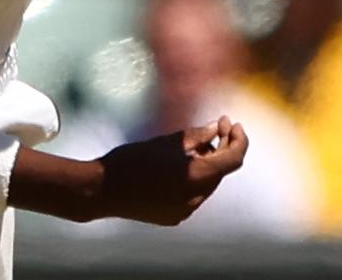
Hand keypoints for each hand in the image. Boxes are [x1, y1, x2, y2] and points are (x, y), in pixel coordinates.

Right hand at [93, 116, 247, 225]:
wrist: (102, 191)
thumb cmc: (132, 160)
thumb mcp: (166, 143)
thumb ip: (196, 136)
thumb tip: (216, 128)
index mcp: (197, 176)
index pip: (234, 158)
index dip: (238, 139)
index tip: (233, 123)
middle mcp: (197, 198)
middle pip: (220, 171)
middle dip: (221, 148)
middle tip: (216, 127)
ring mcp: (186, 210)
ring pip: (207, 184)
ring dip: (207, 164)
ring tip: (194, 146)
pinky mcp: (174, 217)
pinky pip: (193, 196)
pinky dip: (193, 179)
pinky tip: (179, 167)